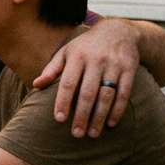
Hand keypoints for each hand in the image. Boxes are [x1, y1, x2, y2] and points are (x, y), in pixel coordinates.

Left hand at [32, 19, 136, 137]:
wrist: (119, 30)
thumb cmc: (86, 46)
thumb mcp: (66, 52)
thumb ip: (52, 69)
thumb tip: (35, 85)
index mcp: (76, 57)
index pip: (68, 83)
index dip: (63, 102)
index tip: (59, 120)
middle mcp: (95, 60)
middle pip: (88, 93)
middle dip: (82, 115)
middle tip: (76, 134)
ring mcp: (114, 65)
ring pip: (106, 95)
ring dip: (99, 116)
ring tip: (93, 134)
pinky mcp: (129, 69)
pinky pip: (124, 92)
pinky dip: (118, 109)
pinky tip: (111, 123)